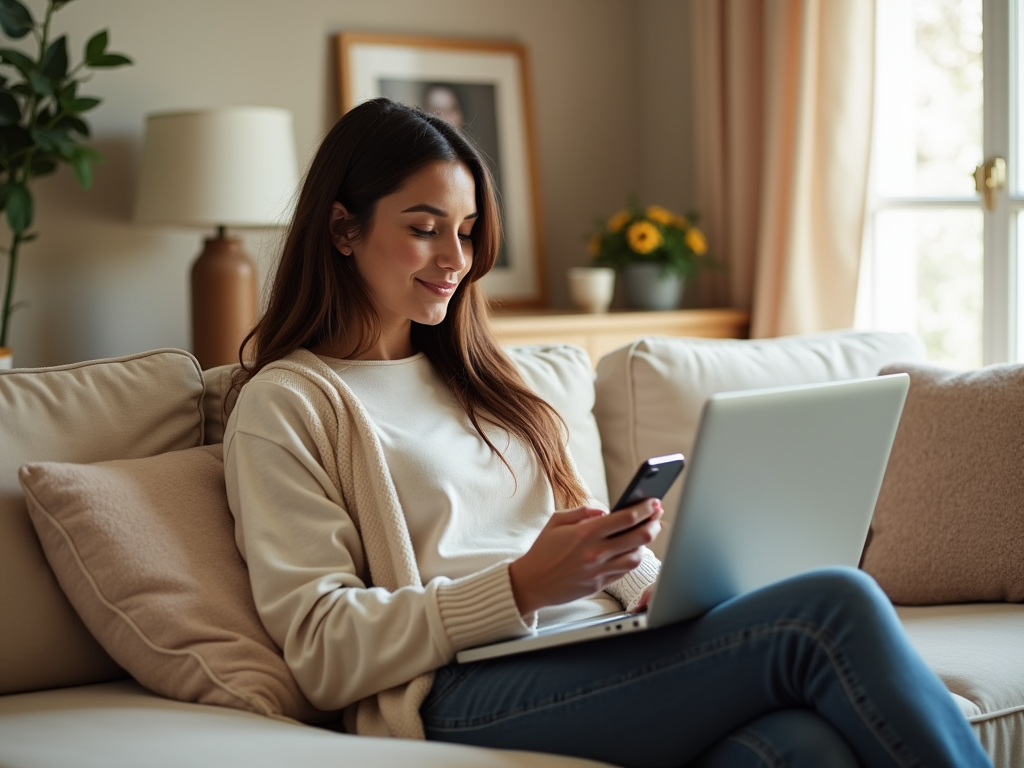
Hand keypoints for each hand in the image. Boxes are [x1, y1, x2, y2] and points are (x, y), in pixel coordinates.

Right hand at [509, 499, 662, 616]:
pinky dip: (632, 559)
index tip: (653, 502)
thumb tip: (604, 511)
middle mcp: (595, 552)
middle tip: (657, 517)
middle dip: (653, 524)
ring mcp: (599, 570)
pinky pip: (624, 572)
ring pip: (636, 557)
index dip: (644, 509)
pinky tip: (632, 550)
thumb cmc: (542, 551)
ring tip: (646, 534)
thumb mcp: (556, 522)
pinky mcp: (599, 584)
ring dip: (645, 544)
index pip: (625, 518)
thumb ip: (582, 512)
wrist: (531, 583)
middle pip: (638, 537)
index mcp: (585, 533)